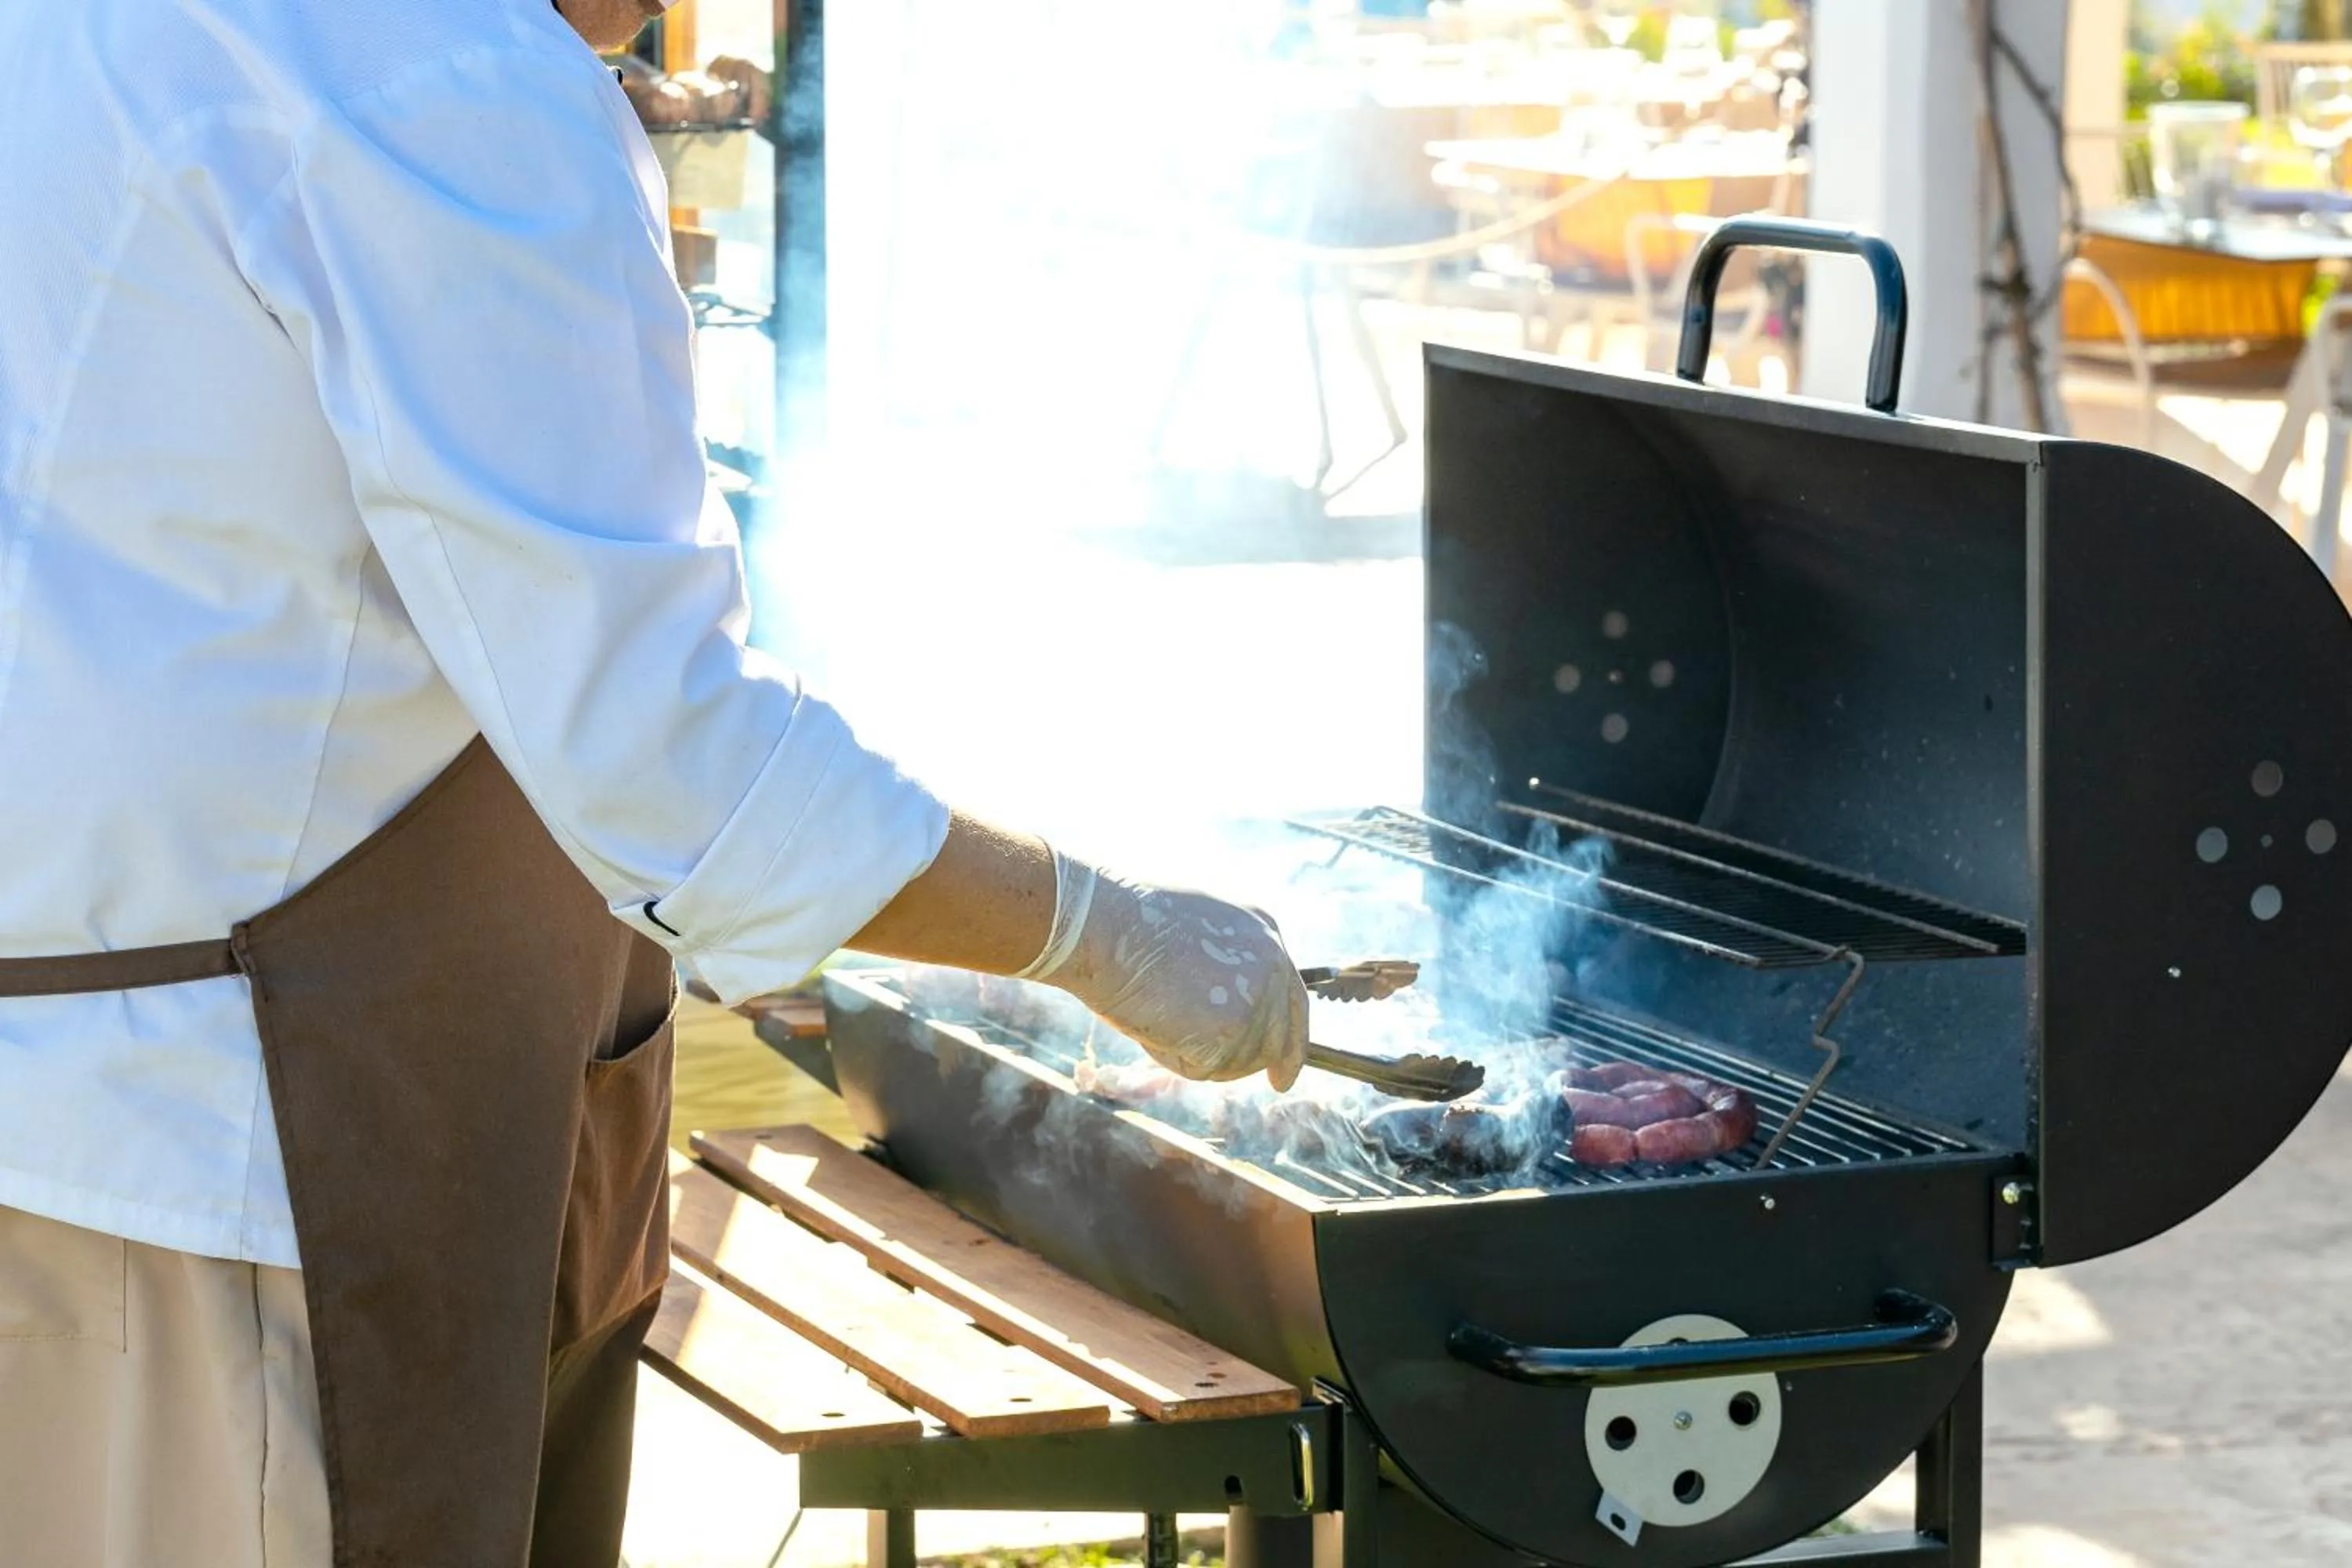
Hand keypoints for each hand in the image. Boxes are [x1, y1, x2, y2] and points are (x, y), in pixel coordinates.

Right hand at [1019, 859, 1307, 1090]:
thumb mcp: (1191, 929)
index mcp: (1263, 931)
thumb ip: (1220, 965)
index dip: (1291, 1040)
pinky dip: (1174, 1058)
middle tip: (1270, 1084)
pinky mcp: (1230, 1028)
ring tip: (1161, 1014)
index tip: (1284, 1075)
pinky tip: (1153, 1023)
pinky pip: (1205, 1068)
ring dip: (1199, 1054)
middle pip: (1276, 1038)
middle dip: (1262, 1064)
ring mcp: (1253, 996)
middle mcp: (1269, 963)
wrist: (1099, 922)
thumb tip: (1220, 1010)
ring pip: (1237, 1061)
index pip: (1292, 999)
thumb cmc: (1123, 921)